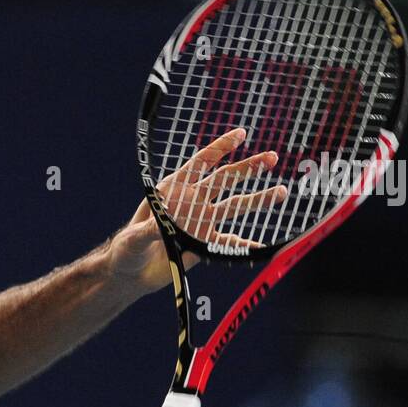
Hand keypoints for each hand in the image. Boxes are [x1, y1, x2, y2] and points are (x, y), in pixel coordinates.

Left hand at [107, 127, 285, 295]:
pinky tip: (260, 246)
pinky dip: (244, 245)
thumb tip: (160, 225)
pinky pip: (229, 243)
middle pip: (224, 180)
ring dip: (257, 200)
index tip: (240, 134)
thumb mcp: (133, 237)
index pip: (200, 163)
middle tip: (271, 157)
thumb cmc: (126, 249)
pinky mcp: (204, 244)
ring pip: (233, 208)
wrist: (130, 272)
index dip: (219, 148)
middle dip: (247, 168)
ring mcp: (200, 222)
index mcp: (172, 190)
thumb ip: (148, 230)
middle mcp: (191, 202)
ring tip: (281, 193)